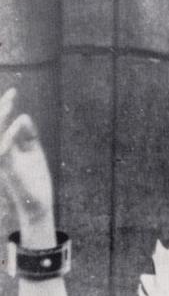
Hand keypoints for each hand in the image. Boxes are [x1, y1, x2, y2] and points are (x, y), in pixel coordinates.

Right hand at [0, 89, 54, 242]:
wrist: (37, 205)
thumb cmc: (35, 179)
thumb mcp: (33, 153)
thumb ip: (29, 135)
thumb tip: (23, 116)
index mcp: (5, 146)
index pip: (1, 123)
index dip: (5, 106)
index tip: (14, 91)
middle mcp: (0, 151)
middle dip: (2, 109)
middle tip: (12, 93)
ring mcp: (2, 160)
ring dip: (1, 118)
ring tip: (9, 104)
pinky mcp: (7, 168)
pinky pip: (4, 150)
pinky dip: (10, 136)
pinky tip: (17, 122)